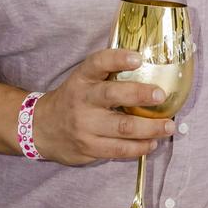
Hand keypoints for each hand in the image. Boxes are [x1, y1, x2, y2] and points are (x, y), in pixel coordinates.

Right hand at [33, 49, 174, 164]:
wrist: (40, 128)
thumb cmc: (73, 100)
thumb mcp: (83, 81)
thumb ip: (108, 75)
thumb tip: (150, 67)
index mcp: (82, 79)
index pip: (97, 63)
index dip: (118, 58)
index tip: (138, 58)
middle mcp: (82, 100)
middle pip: (112, 96)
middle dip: (140, 95)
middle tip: (161, 95)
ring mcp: (85, 126)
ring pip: (122, 128)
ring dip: (150, 128)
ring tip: (168, 127)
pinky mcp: (88, 148)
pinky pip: (119, 150)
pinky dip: (139, 147)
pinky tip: (152, 143)